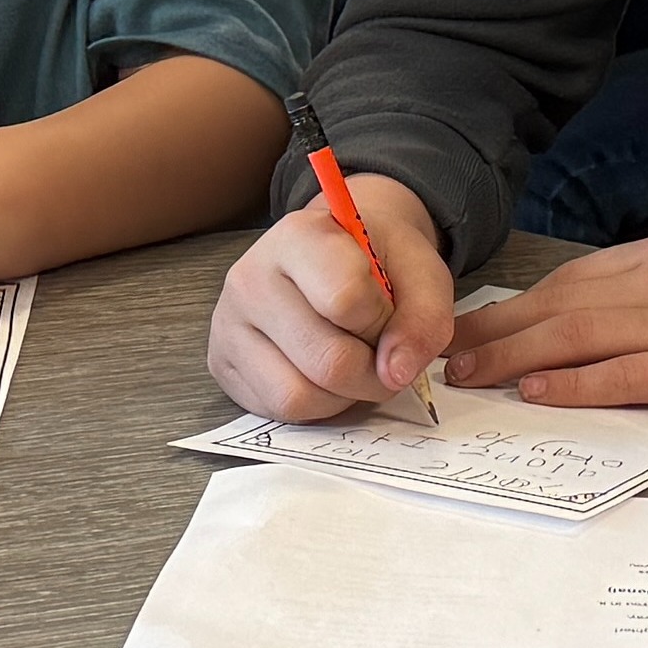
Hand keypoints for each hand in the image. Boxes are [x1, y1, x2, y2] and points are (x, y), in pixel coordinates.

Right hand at [206, 172, 457, 421]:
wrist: (333, 256)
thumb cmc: (376, 262)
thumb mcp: (420, 270)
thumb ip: (425, 316)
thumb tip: (396, 372)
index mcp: (298, 237)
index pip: (346, 299)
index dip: (383, 320)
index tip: (387, 311)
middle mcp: (250, 277)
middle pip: (328, 361)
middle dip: (373, 372)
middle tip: (380, 352)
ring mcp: (228, 323)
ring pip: (298, 395)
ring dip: (344, 395)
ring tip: (351, 361)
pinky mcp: (223, 362)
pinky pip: (278, 411)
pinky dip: (315, 406)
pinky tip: (322, 374)